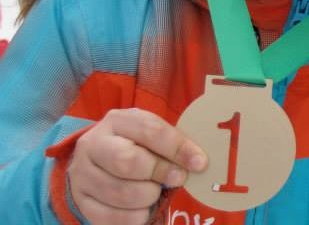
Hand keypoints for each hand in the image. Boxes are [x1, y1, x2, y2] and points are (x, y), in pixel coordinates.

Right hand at [68, 108, 206, 223]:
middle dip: (160, 173)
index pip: (150, 130)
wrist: (97, 161)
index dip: (178, 148)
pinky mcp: (80, 202)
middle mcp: (93, 145)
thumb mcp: (151, 135)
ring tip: (156, 192)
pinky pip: (110, 217)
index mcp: (117, 120)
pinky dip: (135, 217)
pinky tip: (143, 210)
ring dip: (148, 197)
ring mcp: (82, 175)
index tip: (199, 163)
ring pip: (120, 192)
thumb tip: (199, 162)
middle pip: (128, 161)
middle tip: (178, 179)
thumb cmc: (136, 145)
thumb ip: (172, 143)